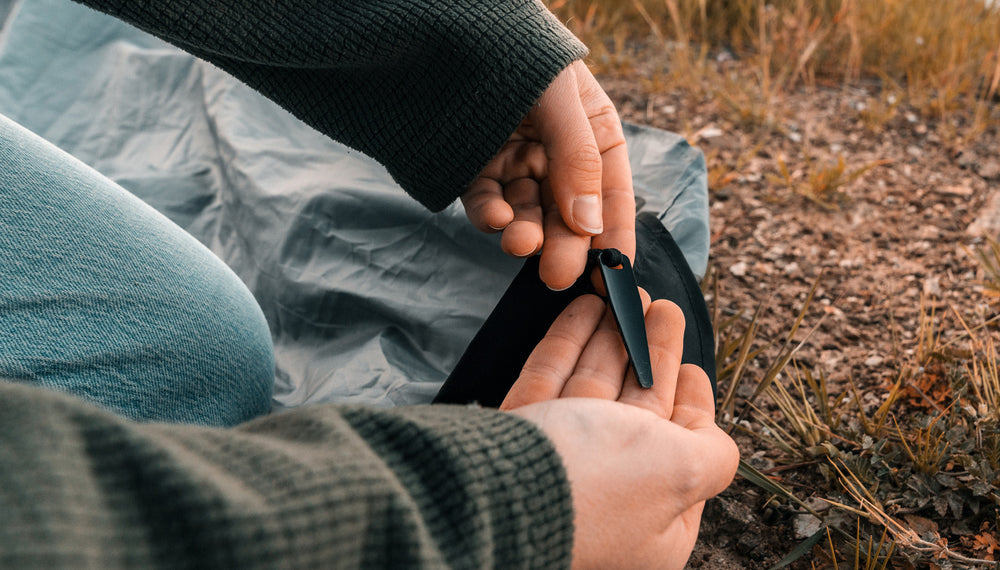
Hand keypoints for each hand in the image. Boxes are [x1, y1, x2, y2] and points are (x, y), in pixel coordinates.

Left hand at [461, 60, 635, 290]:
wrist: (451, 29)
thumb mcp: (559, 96)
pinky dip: (491, 214)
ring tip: (519, 244)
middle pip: (568, 213)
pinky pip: (488, 201)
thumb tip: (591, 224)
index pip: (612, 192)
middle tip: (558, 274)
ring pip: (528, 212)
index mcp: (594, 135)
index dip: (615, 232)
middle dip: (564, 244)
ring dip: (526, 233)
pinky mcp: (477, 171)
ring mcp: (517, 165)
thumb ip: (578, 157)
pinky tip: (496, 219)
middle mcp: (559, 156)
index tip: (614, 271)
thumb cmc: (519, 52)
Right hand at [501, 294, 738, 569]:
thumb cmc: (600, 486)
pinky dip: (570, 340)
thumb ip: (712, 453)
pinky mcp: (522, 431)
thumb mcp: (684, 472)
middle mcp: (608, 488)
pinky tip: (586, 308)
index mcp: (653, 513)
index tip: (691, 369)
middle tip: (661, 309)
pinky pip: (550, 377)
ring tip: (630, 293)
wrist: (501, 492)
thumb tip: (711, 438)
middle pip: (637, 408)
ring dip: (614, 336)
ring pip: (594, 386)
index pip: (679, 451)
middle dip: (651, 354)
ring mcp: (561, 459)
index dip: (690, 404)